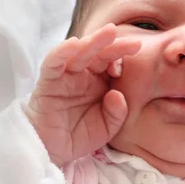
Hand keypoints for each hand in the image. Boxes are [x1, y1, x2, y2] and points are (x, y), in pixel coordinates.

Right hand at [25, 24, 140, 166]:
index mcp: (101, 82)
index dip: (124, 59)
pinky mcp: (48, 81)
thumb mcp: (107, 128)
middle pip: (100, 54)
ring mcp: (66, 76)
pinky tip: (74, 44)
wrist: (52, 151)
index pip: (114, 63)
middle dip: (116, 45)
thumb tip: (117, 94)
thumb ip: (117, 113)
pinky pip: (53, 63)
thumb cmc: (80, 135)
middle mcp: (84, 74)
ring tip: (109, 32)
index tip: (136, 58)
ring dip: (93, 41)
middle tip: (134, 41)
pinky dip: (62, 52)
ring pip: (79, 53)